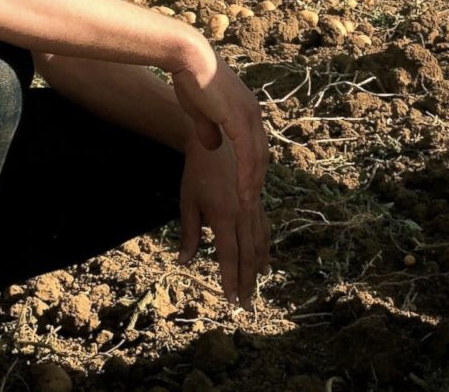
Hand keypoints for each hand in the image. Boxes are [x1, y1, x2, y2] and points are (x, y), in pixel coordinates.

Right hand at [170, 46, 268, 219]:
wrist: (187, 58)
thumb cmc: (190, 79)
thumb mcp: (200, 110)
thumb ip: (209, 128)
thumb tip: (214, 146)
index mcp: (244, 110)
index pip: (253, 145)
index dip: (250, 168)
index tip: (246, 187)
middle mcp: (252, 113)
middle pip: (259, 154)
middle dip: (255, 180)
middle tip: (249, 203)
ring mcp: (248, 115)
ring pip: (257, 158)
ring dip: (253, 184)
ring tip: (247, 206)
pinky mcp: (240, 119)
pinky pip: (248, 155)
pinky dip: (247, 176)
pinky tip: (244, 194)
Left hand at [180, 136, 270, 305]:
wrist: (216, 144)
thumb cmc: (197, 173)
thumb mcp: (188, 203)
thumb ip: (188, 234)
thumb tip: (184, 261)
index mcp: (224, 216)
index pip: (229, 256)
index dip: (230, 279)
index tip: (231, 299)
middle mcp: (243, 214)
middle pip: (248, 255)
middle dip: (246, 282)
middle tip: (246, 305)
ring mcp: (253, 207)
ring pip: (259, 244)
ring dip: (258, 268)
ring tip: (257, 287)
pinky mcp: (257, 201)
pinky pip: (263, 229)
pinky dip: (264, 248)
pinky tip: (264, 260)